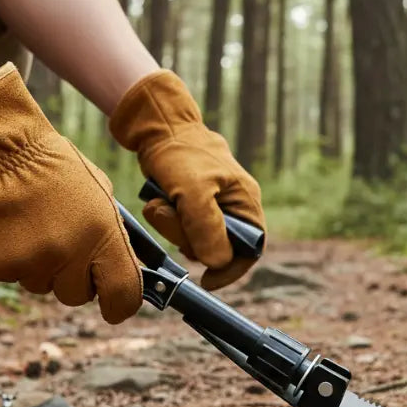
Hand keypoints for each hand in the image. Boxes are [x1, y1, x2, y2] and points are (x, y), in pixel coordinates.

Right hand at [0, 64, 142, 323]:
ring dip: (40, 266)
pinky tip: (9, 226)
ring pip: (41, 285)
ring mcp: (30, 263)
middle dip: (73, 277)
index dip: (120, 304)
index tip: (113, 303)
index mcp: (102, 236)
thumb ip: (111, 235)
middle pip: (76, 295)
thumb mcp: (99, 193)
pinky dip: (10, 258)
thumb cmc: (52, 166)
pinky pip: (10, 274)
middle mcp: (69, 255)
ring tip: (32, 225)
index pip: (124, 295)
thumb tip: (121, 266)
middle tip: (63, 243)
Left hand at [109, 71, 265, 289]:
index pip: (250, 250)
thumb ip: (206, 227)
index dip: (231, 270)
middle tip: (170, 216)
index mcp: (245, 202)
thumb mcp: (193, 190)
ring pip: (195, 239)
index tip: (206, 281)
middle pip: (218, 247)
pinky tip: (159, 201)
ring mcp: (212, 206)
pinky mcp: (192, 204)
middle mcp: (233, 206)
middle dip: (189, 239)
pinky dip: (167, 220)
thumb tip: (217, 261)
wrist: (157, 125)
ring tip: (161, 203)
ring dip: (173, 228)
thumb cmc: (180, 153)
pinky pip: (181, 227)